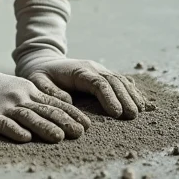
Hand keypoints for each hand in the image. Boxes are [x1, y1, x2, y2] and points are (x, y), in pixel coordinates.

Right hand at [0, 11, 89, 142]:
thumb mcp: (18, 88)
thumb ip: (37, 99)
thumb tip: (61, 109)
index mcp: (29, 91)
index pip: (55, 104)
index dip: (72, 115)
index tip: (88, 126)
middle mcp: (20, 97)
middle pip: (46, 110)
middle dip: (65, 122)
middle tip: (81, 134)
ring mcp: (5, 106)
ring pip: (29, 117)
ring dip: (45, 127)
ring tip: (60, 137)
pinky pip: (4, 124)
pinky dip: (16, 130)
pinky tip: (25, 138)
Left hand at [13, 0, 146, 119]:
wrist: (44, 62)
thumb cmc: (40, 76)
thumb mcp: (37, 82)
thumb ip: (49, 91)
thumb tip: (68, 100)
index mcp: (78, 70)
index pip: (98, 82)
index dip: (109, 97)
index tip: (117, 113)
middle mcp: (92, 67)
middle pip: (113, 81)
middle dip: (124, 98)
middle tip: (133, 116)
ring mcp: (99, 69)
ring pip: (119, 79)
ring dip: (131, 94)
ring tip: (139, 111)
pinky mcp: (103, 74)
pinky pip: (121, 80)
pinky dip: (131, 90)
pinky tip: (140, 101)